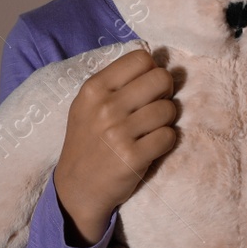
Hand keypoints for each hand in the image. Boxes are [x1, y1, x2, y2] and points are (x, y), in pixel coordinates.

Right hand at [53, 49, 178, 245]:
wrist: (77, 188)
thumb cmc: (88, 142)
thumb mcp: (88, 105)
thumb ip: (116, 83)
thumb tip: (157, 62)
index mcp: (94, 88)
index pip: (142, 58)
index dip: (151, 71)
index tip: (146, 88)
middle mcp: (105, 107)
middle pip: (161, 79)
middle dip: (165, 92)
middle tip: (154, 107)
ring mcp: (119, 133)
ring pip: (168, 109)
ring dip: (166, 120)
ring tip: (150, 130)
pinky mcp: (133, 157)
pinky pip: (169, 136)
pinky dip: (165, 141)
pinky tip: (151, 147)